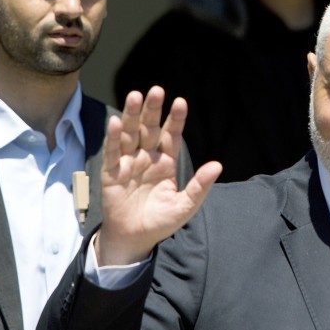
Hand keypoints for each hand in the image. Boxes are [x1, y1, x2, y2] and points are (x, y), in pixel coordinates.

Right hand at [95, 86, 221, 264]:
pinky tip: (115, 122)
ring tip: (134, 96)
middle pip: (149, 128)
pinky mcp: (111, 172)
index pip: (171, 136)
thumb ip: (200, 186)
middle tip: (156, 90)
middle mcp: (147, 157)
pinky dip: (112, 138)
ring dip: (130, 115)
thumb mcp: (185, 206)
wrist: (136, 239)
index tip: (180, 102)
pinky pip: (112, 152)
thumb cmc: (161, 221)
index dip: (175, 119)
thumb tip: (218, 165)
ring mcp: (128, 163)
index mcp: (166, 162)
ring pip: (129, 134)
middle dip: (152, 109)